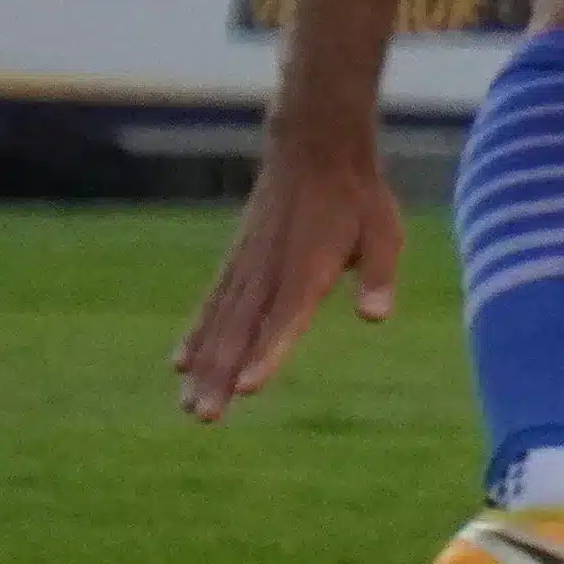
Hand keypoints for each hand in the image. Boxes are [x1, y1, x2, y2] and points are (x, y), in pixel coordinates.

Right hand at [173, 124, 404, 420]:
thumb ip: (377, 275)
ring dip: (204, 366)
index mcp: (309, 268)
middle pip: (241, 330)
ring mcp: (248, 267)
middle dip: (222, 375)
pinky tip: (179, 365)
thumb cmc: (357, 196)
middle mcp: (271, 271)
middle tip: (205, 416)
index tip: (248, 388)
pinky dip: (196, 335)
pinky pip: (212, 304)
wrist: (315, 147)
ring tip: (190, 408)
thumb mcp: (384, 232)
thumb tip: (375, 315)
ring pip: (220, 323)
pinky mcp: (238, 263)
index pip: (285, 317)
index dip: (268, 353)